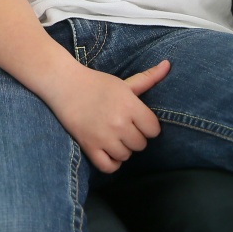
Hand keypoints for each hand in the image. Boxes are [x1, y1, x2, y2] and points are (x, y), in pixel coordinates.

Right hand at [48, 60, 169, 173]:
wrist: (63, 84)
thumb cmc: (96, 83)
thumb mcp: (123, 82)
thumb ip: (148, 78)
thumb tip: (168, 64)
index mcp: (129, 105)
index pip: (154, 130)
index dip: (146, 125)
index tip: (135, 119)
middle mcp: (119, 122)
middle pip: (141, 144)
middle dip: (133, 136)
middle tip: (120, 124)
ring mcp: (104, 136)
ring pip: (126, 156)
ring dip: (121, 148)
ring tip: (111, 134)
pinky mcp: (89, 146)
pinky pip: (109, 167)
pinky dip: (111, 162)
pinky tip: (107, 150)